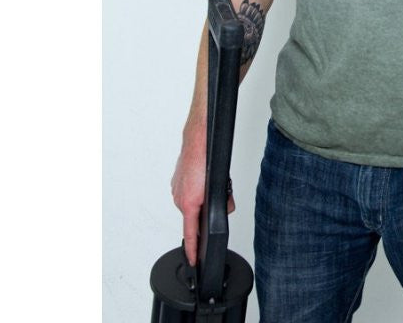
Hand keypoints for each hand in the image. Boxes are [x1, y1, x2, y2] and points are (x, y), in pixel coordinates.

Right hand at [171, 146, 234, 265]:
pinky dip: (194, 191)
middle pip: (192, 217)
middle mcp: (180, 198)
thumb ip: (223, 202)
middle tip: (216, 205)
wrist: (197, 140)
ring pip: (190, 204)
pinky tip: (202, 181)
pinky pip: (186, 193)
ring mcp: (176, 190)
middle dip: (203, 215)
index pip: (190, 234)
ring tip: (208, 188)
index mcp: (189, 203)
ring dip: (199, 201)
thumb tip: (226, 209)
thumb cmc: (206, 159)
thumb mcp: (222, 185)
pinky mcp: (176, 182)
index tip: (193, 261)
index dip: (193, 250)